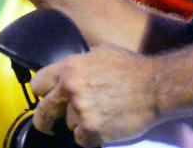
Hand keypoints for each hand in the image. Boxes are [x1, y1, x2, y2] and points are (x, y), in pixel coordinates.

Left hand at [31, 45, 160, 146]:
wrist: (154, 87)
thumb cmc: (130, 67)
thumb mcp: (100, 53)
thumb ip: (79, 64)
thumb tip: (67, 73)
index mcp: (69, 69)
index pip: (38, 84)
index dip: (41, 92)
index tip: (44, 98)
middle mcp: (70, 90)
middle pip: (44, 111)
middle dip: (45, 119)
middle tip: (48, 124)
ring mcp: (80, 112)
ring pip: (69, 124)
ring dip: (80, 123)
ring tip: (100, 114)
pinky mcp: (92, 131)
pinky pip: (81, 139)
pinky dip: (91, 136)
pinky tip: (104, 126)